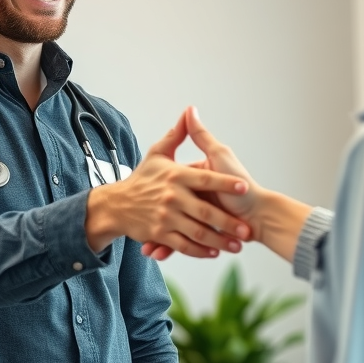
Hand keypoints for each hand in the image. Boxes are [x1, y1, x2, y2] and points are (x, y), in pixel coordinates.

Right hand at [85, 110, 251, 257]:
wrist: (117, 205)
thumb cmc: (143, 178)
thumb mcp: (157, 154)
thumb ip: (177, 135)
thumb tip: (190, 111)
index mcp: (176, 175)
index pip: (206, 178)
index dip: (226, 183)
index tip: (243, 186)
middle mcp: (172, 197)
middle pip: (205, 211)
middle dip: (228, 222)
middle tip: (246, 229)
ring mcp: (166, 217)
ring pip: (197, 232)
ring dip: (219, 241)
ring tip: (237, 244)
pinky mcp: (159, 234)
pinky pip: (183, 245)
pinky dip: (200, 250)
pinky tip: (214, 251)